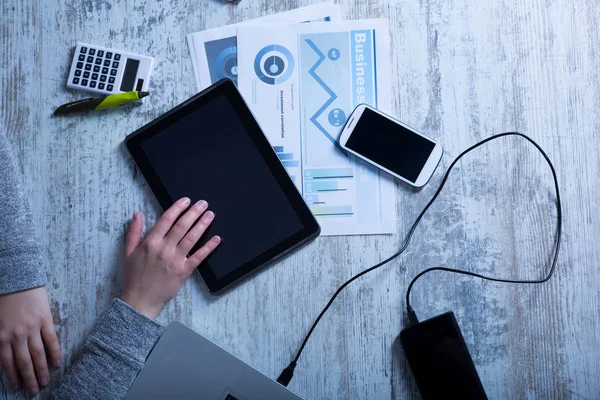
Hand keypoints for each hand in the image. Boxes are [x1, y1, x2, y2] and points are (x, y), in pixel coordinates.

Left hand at [0, 287, 61, 395]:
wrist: (18, 279)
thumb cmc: (5, 300)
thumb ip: (1, 339)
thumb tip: (7, 356)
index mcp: (2, 336)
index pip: (8, 363)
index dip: (14, 377)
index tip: (19, 387)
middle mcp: (16, 335)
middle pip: (24, 362)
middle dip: (29, 378)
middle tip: (34, 390)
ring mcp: (32, 328)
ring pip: (37, 354)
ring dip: (42, 370)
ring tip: (45, 381)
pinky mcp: (45, 319)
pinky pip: (51, 339)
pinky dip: (55, 352)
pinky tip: (58, 362)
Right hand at [121, 197, 220, 318]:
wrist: (140, 300)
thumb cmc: (134, 277)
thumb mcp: (128, 252)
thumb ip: (134, 232)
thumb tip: (137, 214)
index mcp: (150, 243)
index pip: (166, 219)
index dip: (178, 208)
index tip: (186, 200)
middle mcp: (164, 249)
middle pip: (182, 226)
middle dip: (194, 212)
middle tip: (203, 203)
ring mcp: (175, 260)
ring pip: (191, 238)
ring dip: (202, 225)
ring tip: (210, 215)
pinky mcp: (184, 271)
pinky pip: (198, 257)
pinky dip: (208, 247)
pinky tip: (216, 238)